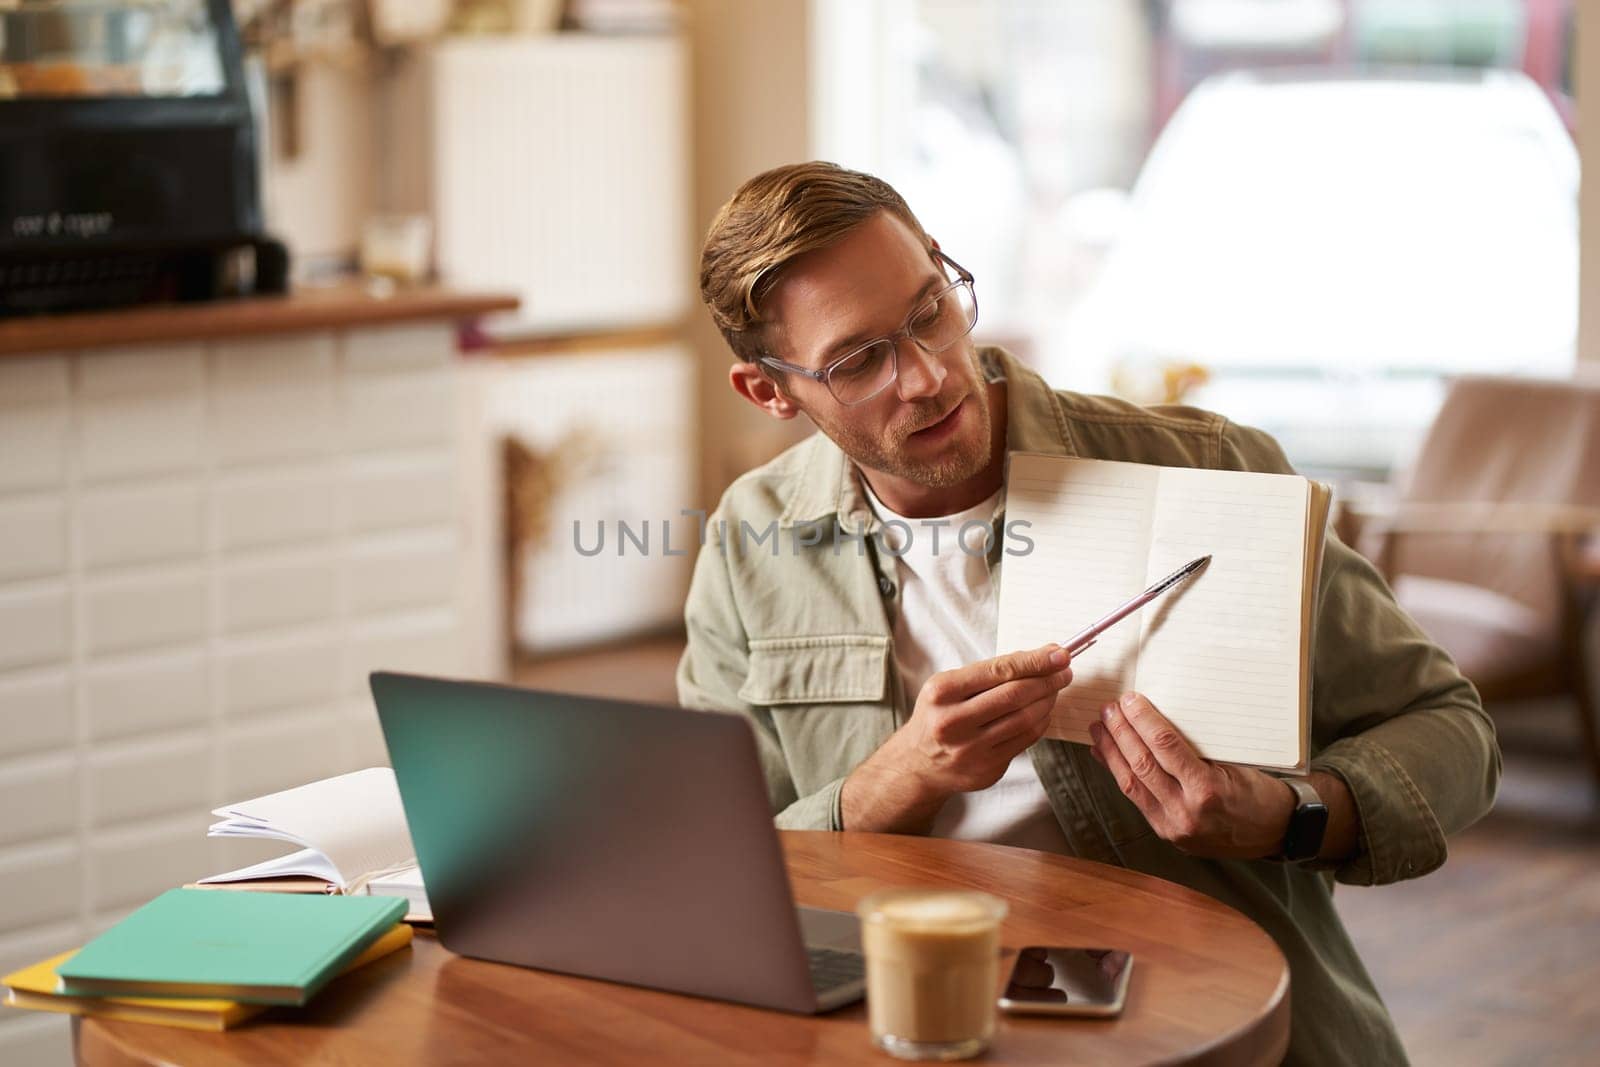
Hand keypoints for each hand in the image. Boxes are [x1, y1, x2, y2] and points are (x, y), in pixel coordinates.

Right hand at [841, 644, 1074, 831]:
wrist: (919, 763)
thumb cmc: (938, 715)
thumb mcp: (948, 686)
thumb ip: (988, 673)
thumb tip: (1038, 657)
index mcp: (942, 692)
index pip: (998, 671)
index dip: (1034, 661)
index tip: (1059, 654)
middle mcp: (954, 721)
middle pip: (1015, 695)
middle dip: (1047, 680)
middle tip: (1064, 671)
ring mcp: (971, 748)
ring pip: (1025, 719)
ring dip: (1048, 700)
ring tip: (1055, 688)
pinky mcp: (987, 768)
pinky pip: (1025, 740)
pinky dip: (1041, 721)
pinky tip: (1043, 711)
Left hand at [1088, 692, 1294, 859]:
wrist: (1277, 832)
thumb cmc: (1261, 793)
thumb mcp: (1236, 763)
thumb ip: (1197, 748)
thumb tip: (1158, 720)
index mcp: (1208, 790)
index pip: (1165, 747)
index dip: (1143, 720)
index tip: (1129, 700)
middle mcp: (1187, 812)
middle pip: (1142, 764)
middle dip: (1120, 733)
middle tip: (1108, 710)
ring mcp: (1174, 827)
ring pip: (1131, 784)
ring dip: (1111, 753)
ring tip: (1100, 730)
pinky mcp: (1167, 833)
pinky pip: (1137, 799)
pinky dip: (1120, 775)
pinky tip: (1108, 757)